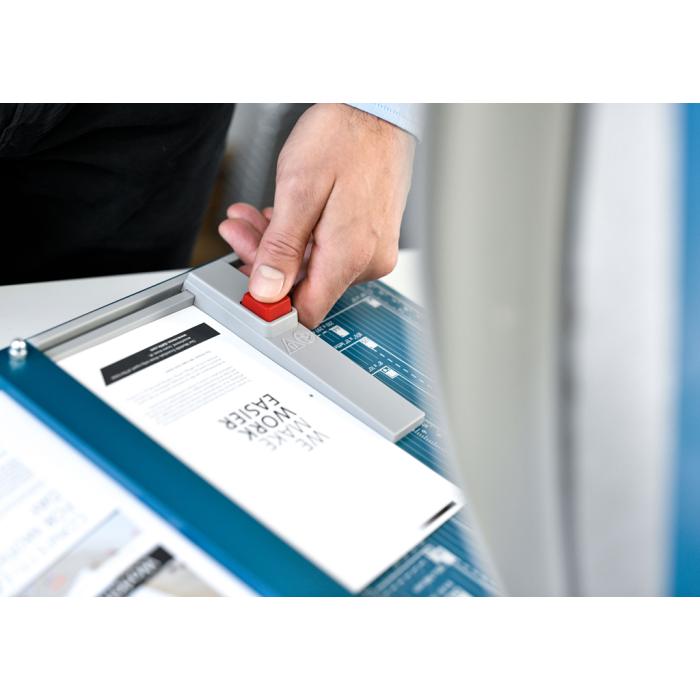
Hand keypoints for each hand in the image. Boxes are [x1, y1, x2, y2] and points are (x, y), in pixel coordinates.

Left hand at [218, 103, 414, 327]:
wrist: (380, 109)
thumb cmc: (344, 136)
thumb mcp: (298, 190)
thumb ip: (281, 248)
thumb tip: (267, 289)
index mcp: (349, 255)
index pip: (307, 311)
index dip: (272, 305)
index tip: (248, 286)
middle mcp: (367, 259)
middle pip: (306, 286)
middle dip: (265, 262)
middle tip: (239, 231)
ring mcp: (373, 249)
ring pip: (314, 266)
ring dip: (279, 244)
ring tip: (252, 216)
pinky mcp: (373, 237)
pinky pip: (330, 250)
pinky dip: (302, 236)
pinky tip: (281, 215)